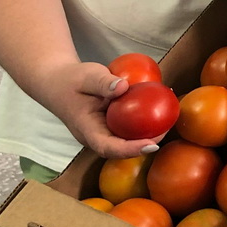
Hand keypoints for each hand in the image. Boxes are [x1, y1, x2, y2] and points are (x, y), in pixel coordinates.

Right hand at [38, 61, 164, 158]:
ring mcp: (103, 131)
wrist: (57, 81)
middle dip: (146, 144)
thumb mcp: (86, 76)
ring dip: (148, 133)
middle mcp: (96, 135)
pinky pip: (128, 126)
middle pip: (122, 148)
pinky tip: (160, 105)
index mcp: (87, 130)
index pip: (108, 147)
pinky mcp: (110, 123)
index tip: (151, 145)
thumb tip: (123, 87)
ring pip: (127, 138)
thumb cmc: (70, 79)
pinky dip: (143, 120)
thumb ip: (103, 82)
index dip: (130, 150)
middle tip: (167, 128)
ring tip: (169, 120)